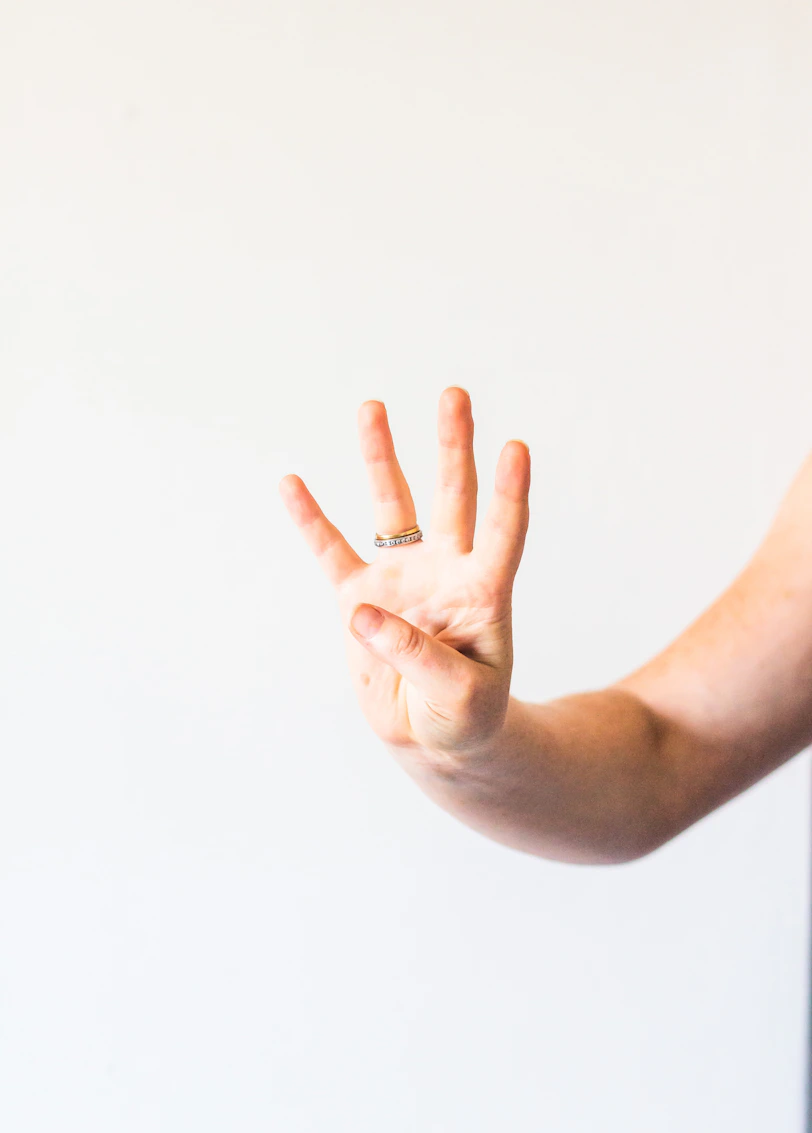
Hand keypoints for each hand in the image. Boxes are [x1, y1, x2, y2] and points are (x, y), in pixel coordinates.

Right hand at [278, 387, 530, 763]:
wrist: (434, 738)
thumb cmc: (465, 716)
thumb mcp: (458, 696)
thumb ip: (416, 656)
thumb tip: (362, 613)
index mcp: (483, 593)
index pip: (502, 535)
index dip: (510, 495)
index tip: (515, 449)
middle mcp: (445, 572)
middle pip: (453, 499)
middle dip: (453, 447)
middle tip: (455, 394)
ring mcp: (402, 580)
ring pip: (393, 508)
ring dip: (382, 458)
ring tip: (373, 407)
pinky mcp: (360, 600)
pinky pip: (332, 552)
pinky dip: (311, 520)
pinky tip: (291, 483)